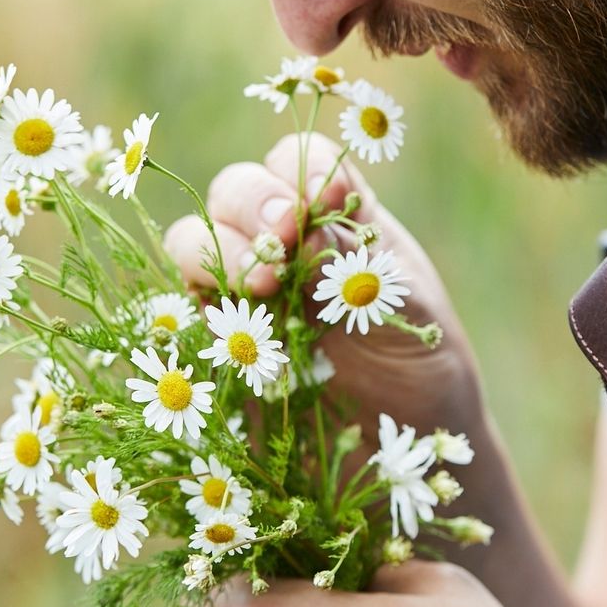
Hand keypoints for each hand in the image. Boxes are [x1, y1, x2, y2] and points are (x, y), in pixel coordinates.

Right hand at [165, 133, 484, 434]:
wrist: (406, 444)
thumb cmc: (423, 363)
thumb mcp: (411, 306)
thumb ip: (364, 265)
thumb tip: (311, 231)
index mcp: (339, 218)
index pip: (301, 162)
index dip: (306, 170)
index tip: (332, 199)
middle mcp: (284, 246)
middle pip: (236, 188)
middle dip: (253, 202)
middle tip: (284, 238)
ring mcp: (244, 292)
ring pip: (193, 239)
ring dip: (218, 248)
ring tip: (261, 287)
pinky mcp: (219, 343)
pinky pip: (183, 308)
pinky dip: (196, 304)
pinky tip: (233, 327)